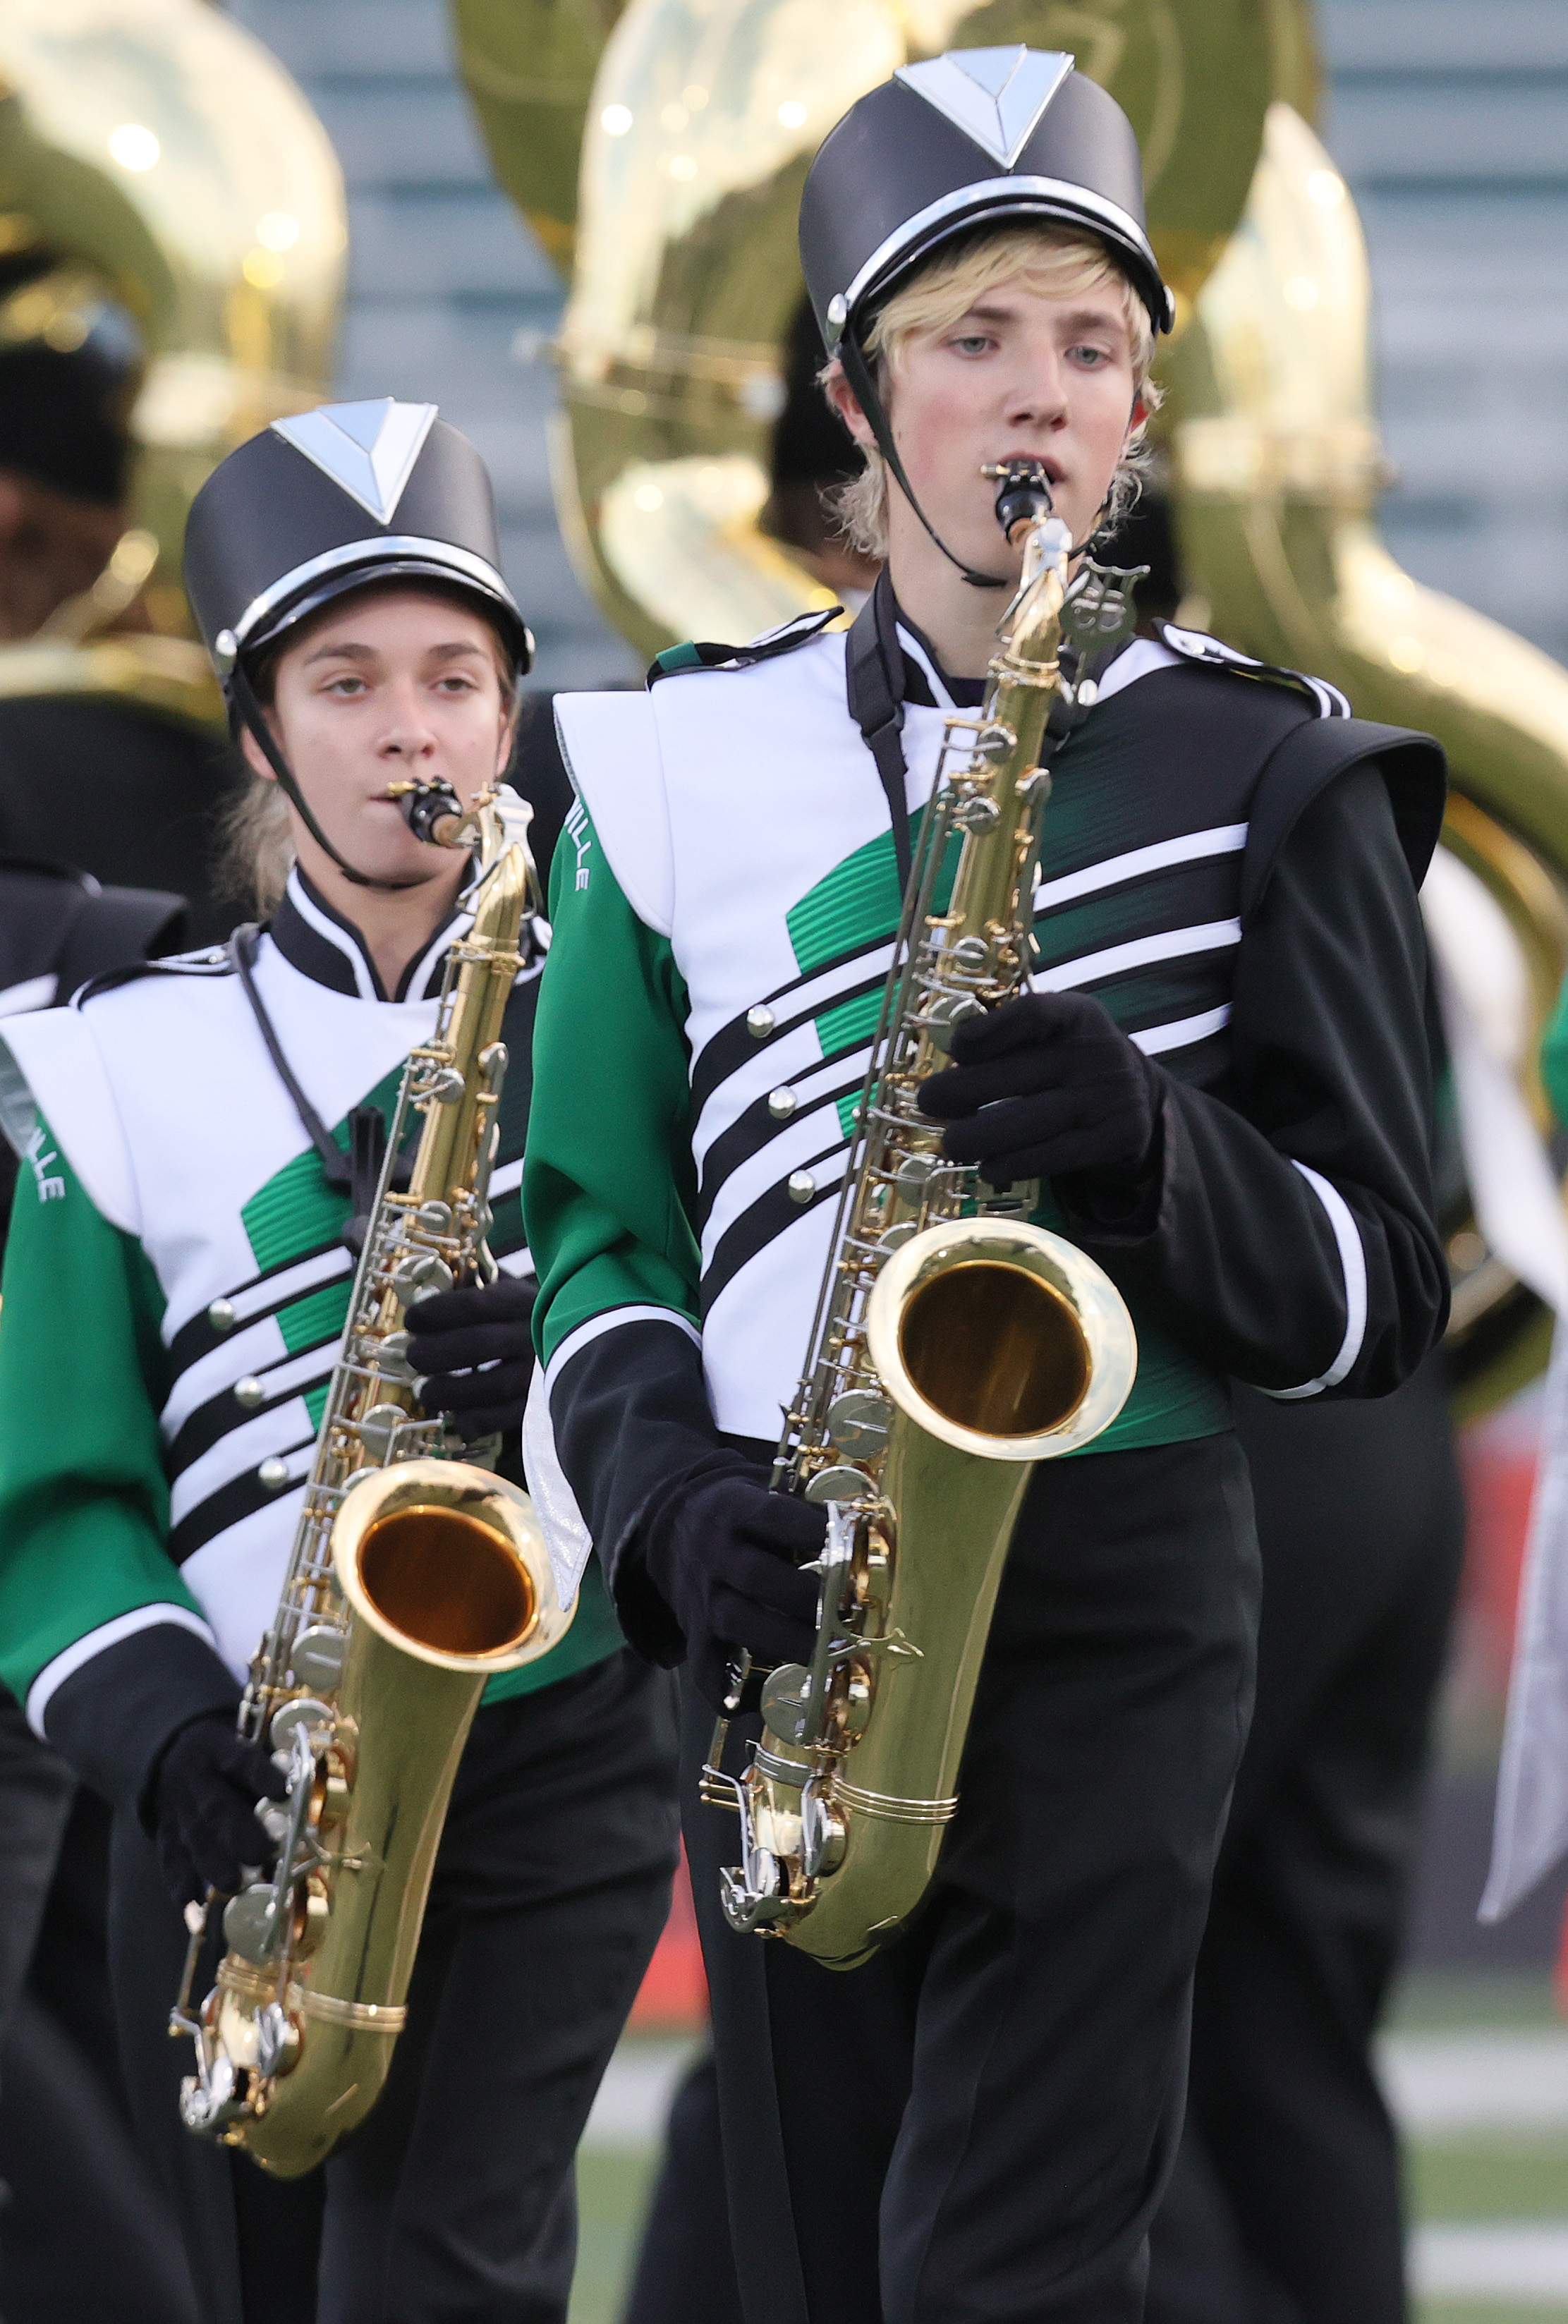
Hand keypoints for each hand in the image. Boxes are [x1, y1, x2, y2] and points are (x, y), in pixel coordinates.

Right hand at [150, 1713, 287, 1906]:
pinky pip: (169, 1858)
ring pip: (193, 1837)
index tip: (284, 1792)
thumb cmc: (225, 1754)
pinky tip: (191, 1907)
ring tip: (233, 1885)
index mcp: (220, 1750)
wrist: (169, 1750)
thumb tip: (304, 1799)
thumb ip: (268, 1770)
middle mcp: (195, 1779)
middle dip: (238, 1833)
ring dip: (213, 1864)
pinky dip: (180, 1884)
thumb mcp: (243, 1743)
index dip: (263, 1776)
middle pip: (215, 1807)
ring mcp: (176, 1808)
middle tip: (262, 1854)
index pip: (243, 1761)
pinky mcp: (164, 1832)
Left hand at [405, 1274, 536, 1440]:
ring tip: (426, 1391)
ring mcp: (540, 1373)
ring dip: (449, 1391)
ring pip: (491, 1386)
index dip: (436, 1313)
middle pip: (478, 1345)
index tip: (411, 1320)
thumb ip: (472, 1289)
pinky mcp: (541, 1405)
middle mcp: (533, 1335)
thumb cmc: (527, 1315)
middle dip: (435, 1353)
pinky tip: (456, 1416)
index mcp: (522, 1301)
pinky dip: (475, 1420)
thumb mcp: (508, 1292)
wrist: (583, 1342)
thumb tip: (422, 1289)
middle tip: (413, 1357)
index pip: (472, 1305)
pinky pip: (505, 1418)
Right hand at [643, 1461, 825, 1710]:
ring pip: (737, 1621)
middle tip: (846, 1612)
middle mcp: (715, 1553)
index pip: (772, 1516)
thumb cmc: (741, 1517)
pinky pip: (705, 1669)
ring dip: (785, 1642)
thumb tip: (864, 1530)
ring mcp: (701, 1596)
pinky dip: (733, 1692)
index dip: (811, 1529)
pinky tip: (769, 1700)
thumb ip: (804, 1513)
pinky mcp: (694, 1633)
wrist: (672, 1530)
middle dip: (806, 1598)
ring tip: (826, 1654)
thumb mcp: (762, 1497)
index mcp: (734, 1510)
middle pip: (756, 1576)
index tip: (850, 1543)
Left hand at [917, 991, 1158, 1191]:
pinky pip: (1059, 1154)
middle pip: (1023, 1072)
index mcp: (1078, 1015)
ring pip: (1036, 1119)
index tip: (956, 1048)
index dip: (991, 1029)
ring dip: (984, 1135)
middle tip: (927, 1103)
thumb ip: (1009, 1041)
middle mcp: (1100, 1051)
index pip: (1035, 1013)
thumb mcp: (1051, 1037)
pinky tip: (989, 1169)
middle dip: (965, 1089)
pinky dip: (1018, 1163)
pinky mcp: (1119, 1136)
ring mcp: (1113, 1095)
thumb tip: (953, 1056)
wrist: (1138, 1101)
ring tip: (951, 1144)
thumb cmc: (1071, 1066)